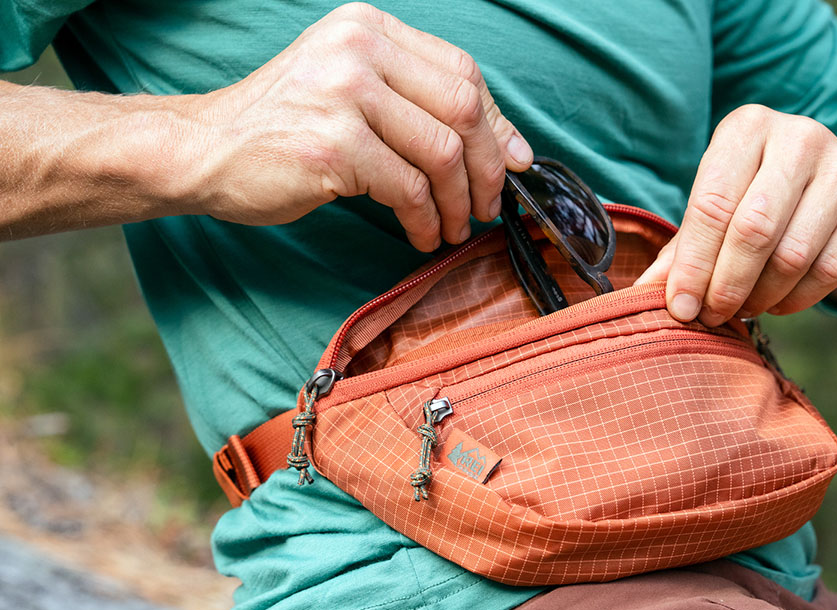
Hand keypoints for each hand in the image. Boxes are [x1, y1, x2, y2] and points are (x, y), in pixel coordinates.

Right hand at [186, 2, 532, 249]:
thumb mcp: (351, 91)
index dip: (497, 124)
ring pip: (441, 154)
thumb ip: (419, 104)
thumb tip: (510, 147)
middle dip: (487, 168)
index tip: (511, 163)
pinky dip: (425, 219)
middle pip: (463, 110)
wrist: (205, 149)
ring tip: (452, 227)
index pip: (462, 71)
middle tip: (486, 206)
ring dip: (457, 202)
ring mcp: (345, 95)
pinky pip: (408, 189)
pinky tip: (420, 233)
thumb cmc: (285, 126)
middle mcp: (359, 50)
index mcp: (368, 29)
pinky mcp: (334, 145)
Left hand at [635, 105, 836, 324]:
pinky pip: (829, 268)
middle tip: (712, 318)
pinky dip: (797, 298)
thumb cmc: (764, 202)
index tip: (680, 309)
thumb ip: (683, 249)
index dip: (693, 265)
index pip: (712, 204)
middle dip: (726, 285)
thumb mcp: (721, 211)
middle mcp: (800, 136)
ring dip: (761, 296)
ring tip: (744, 310)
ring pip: (792, 254)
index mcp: (747, 127)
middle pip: (753, 229)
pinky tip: (780, 303)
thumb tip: (644, 294)